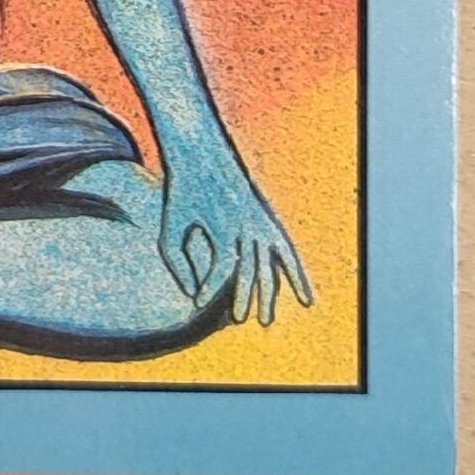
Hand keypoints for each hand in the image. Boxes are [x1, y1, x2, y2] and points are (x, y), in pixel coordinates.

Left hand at [160, 151, 312, 326]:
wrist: (199, 154)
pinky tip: (304, 295)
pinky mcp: (266, 218)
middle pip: (252, 270)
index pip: (222, 267)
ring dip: (271, 294)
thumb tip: (191, 294)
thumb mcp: (170, 225)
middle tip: (241, 320)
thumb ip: (176, 262)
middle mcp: (247, 224)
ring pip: (272, 264)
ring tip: (267, 321)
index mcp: (223, 222)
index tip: (197, 303)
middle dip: (246, 298)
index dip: (210, 287)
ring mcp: (260, 220)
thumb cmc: (181, 193)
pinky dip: (294, 273)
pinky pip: (285, 250)